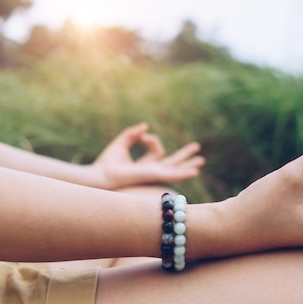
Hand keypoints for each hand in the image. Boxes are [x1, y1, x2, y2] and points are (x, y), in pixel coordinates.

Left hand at [90, 123, 204, 189]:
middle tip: (197, 150)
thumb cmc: (107, 162)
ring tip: (201, 161)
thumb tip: (145, 127)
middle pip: (173, 164)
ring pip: (176, 170)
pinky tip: (195, 172)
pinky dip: (184, 173)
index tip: (142, 135)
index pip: (158, 151)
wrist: (101, 174)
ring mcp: (154, 175)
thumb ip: (133, 134)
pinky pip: (172, 175)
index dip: (152, 140)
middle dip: (185, 157)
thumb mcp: (121, 143)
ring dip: (188, 166)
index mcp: (145, 166)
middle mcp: (152, 172)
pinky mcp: (153, 176)